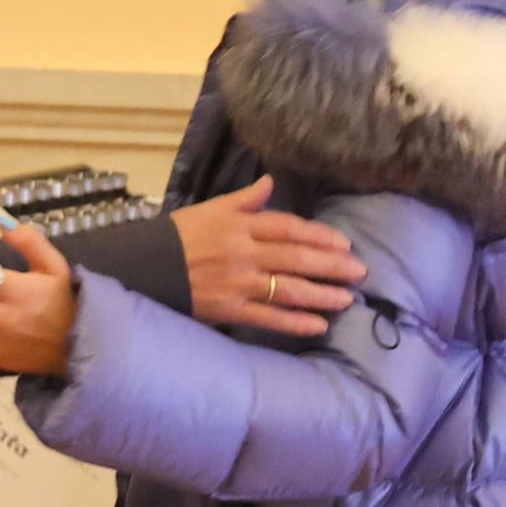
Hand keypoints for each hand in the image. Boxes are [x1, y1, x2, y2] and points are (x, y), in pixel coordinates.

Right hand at [172, 177, 364, 336]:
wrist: (146, 267)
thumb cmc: (179, 236)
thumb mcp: (210, 208)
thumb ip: (245, 199)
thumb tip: (271, 181)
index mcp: (240, 225)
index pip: (288, 228)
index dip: (319, 236)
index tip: (344, 244)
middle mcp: (243, 253)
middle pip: (295, 258)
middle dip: (331, 266)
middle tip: (360, 272)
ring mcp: (238, 283)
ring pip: (287, 289)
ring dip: (320, 294)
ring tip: (346, 299)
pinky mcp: (229, 309)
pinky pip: (268, 317)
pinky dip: (294, 322)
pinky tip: (318, 325)